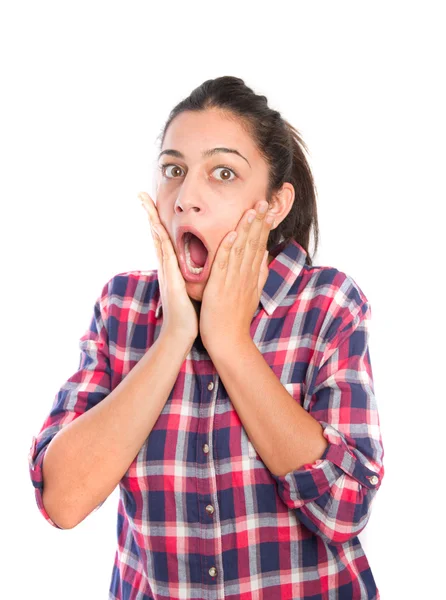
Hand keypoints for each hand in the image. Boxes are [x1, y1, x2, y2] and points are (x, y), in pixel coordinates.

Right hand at [138, 191, 198, 342]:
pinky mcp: (171, 281)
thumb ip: (189, 274)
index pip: (164, 238)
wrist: (180, 335)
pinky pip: (166, 257)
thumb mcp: (189, 287)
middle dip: (149, 214)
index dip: (158, 219)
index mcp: (172, 267)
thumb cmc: (188, 313)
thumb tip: (198, 264)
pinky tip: (158, 229)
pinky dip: (161, 242)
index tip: (153, 202)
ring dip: (150, 222)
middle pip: (156, 234)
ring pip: (158, 241)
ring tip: (143, 204)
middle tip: (140, 194)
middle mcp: (166, 267)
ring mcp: (166, 273)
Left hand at [199, 200, 274, 351]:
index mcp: (251, 276)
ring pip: (241, 250)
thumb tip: (265, 256)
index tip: (269, 209)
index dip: (263, 226)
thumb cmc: (236, 318)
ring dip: (246, 228)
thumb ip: (259, 274)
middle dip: (259, 221)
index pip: (259, 246)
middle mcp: (245, 275)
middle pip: (254, 243)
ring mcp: (233, 281)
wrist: (229, 340)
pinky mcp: (219, 287)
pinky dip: (228, 248)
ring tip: (252, 209)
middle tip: (264, 200)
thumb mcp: (253, 294)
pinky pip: (224, 265)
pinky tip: (232, 234)